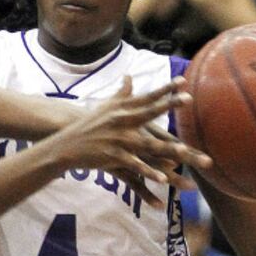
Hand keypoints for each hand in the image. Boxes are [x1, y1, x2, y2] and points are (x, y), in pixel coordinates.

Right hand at [50, 76, 208, 206]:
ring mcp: (119, 140)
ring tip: (184, 152)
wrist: (67, 141)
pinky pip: (135, 166)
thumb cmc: (89, 123)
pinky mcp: (114, 157)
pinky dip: (148, 173)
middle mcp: (123, 121)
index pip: (148, 96)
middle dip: (169, 105)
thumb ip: (121, 92)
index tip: (182, 81)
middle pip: (151, 113)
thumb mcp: (106, 106)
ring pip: (147, 144)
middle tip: (188, 98)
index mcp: (123, 109)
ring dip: (166, 149)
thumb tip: (128, 76)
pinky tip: (162, 180)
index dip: (165, 89)